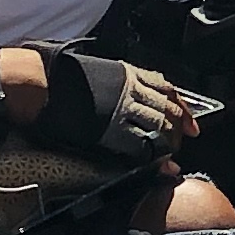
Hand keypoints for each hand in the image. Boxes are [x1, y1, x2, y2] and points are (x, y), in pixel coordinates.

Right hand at [32, 47, 194, 159]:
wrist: (42, 84)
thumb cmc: (64, 78)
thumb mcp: (101, 72)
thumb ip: (124, 82)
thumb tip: (138, 93)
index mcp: (130, 74)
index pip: (168, 90)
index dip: (183, 109)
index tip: (192, 125)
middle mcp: (131, 90)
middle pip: (167, 112)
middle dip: (177, 131)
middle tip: (176, 145)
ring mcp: (123, 109)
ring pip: (159, 129)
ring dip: (166, 145)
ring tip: (164, 157)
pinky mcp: (112, 129)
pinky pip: (141, 145)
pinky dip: (150, 156)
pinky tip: (151, 163)